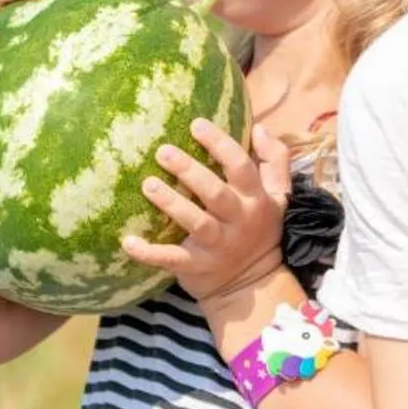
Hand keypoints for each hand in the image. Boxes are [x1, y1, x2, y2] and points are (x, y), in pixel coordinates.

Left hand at [121, 120, 291, 312]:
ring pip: (196, 223)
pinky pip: (173, 259)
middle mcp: (239, 221)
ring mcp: (218, 246)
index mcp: (256, 200)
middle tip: (162, 151)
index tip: (196, 124)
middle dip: (190, 171)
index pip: (241, 167)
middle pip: (216, 193)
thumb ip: (275, 160)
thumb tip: (260, 128)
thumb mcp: (279, 196)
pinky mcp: (198, 266)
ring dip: (172, 204)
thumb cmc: (259, 229)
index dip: (220, 144)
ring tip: (148, 185)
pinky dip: (150, 253)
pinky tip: (128, 242)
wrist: (253, 284)